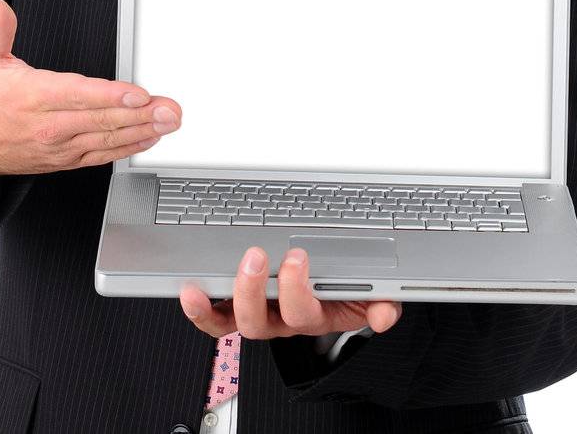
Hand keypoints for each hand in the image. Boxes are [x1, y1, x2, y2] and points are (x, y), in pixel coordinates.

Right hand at [0, 0, 181, 175]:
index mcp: (32, 97)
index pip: (78, 95)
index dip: (111, 96)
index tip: (139, 94)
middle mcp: (49, 125)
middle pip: (101, 119)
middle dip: (141, 114)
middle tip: (170, 110)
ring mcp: (59, 145)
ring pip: (106, 139)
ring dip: (141, 131)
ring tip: (168, 123)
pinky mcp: (65, 158)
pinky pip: (100, 155)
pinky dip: (126, 148)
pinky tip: (147, 138)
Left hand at [179, 246, 401, 339]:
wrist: (338, 298)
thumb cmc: (350, 292)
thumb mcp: (372, 297)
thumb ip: (382, 303)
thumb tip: (385, 313)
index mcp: (313, 316)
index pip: (303, 313)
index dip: (296, 290)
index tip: (297, 257)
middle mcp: (282, 321)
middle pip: (261, 321)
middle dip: (255, 288)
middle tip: (256, 255)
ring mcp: (259, 315)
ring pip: (236, 321)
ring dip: (224, 297)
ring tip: (214, 273)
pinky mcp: (237, 308)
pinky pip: (216, 319)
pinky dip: (201, 309)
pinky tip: (190, 290)